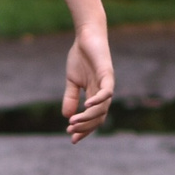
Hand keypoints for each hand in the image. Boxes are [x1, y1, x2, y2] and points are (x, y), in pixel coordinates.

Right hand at [62, 28, 113, 142]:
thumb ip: (71, 98)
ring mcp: (106, 84)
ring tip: (73, 121)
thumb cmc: (81, 56)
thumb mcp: (72, 81)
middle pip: (99, 117)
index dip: (84, 129)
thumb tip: (67, 116)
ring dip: (88, 117)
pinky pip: (106, 92)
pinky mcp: (108, 74)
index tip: (72, 138)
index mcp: (95, 95)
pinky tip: (87, 106)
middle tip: (71, 131)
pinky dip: (98, 100)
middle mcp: (103, 93)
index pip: (93, 118)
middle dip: (85, 127)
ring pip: (102, 108)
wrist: (86, 36)